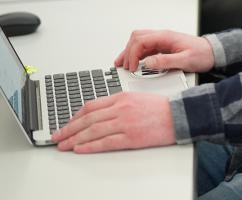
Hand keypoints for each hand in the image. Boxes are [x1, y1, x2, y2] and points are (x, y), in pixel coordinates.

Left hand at [52, 92, 175, 152]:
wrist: (179, 115)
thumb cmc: (161, 108)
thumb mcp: (137, 98)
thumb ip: (118, 104)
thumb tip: (98, 114)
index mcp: (121, 97)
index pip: (91, 106)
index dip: (74, 116)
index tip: (66, 123)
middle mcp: (121, 108)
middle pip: (87, 119)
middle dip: (68, 129)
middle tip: (57, 136)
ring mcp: (125, 123)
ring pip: (92, 131)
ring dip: (74, 139)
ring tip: (63, 145)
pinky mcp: (130, 137)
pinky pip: (104, 142)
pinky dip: (89, 146)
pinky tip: (80, 149)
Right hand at [115, 29, 214, 72]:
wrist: (213, 53)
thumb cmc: (202, 55)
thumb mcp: (185, 60)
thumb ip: (166, 61)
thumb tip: (148, 63)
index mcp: (166, 37)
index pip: (141, 40)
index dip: (132, 54)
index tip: (132, 67)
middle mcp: (162, 36)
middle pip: (137, 38)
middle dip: (127, 51)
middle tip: (124, 66)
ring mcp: (162, 40)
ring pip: (139, 41)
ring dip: (129, 52)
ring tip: (122, 64)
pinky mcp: (163, 46)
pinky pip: (145, 47)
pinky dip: (136, 54)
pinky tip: (133, 62)